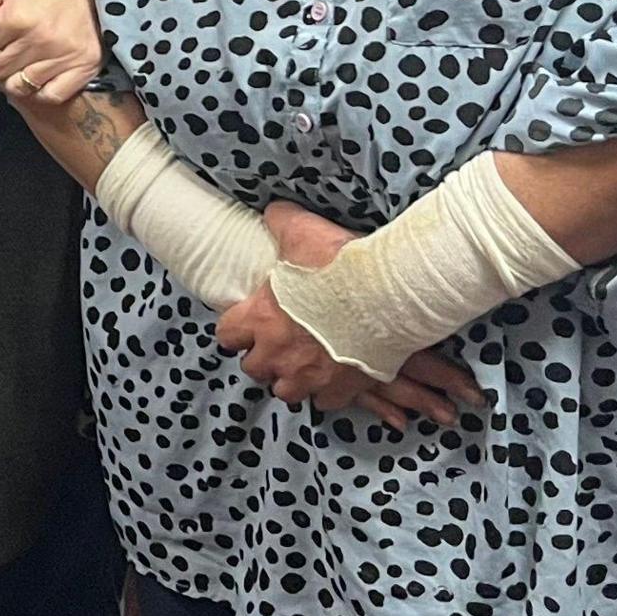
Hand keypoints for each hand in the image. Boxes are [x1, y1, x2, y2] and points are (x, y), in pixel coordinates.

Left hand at [231, 201, 484, 429]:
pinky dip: (327, 393)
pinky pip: (324, 403)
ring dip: (290, 378)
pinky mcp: (339, 389)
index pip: (227, 334)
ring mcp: (308, 375)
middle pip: (253, 368)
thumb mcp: (303, 231)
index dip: (237, 328)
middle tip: (279, 342)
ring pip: (285, 391)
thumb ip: (281, 222)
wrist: (389, 296)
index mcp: (261, 318)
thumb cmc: (342, 264)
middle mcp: (278, 353)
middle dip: (263, 356)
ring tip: (304, 364)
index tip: (249, 322)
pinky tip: (335, 378)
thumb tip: (273, 212)